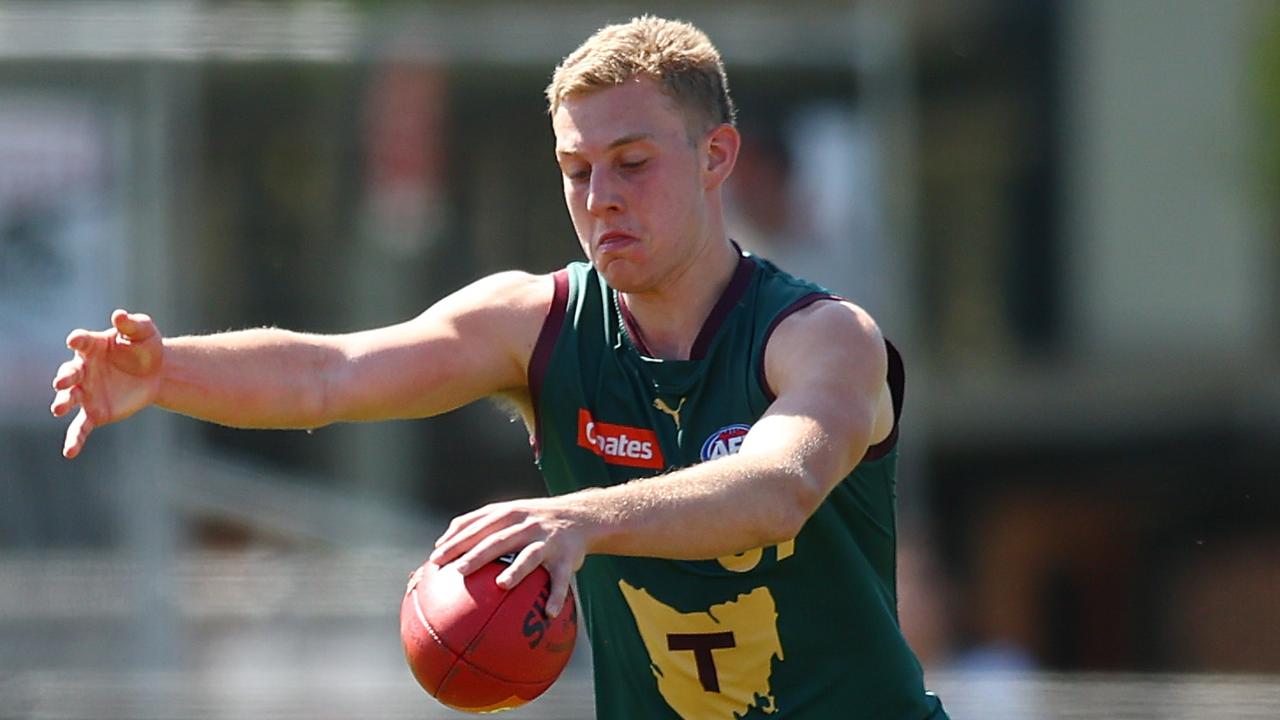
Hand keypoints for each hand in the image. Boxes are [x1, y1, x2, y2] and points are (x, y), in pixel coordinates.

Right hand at [50, 309, 165, 458]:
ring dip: (62, 402)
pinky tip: (69, 452)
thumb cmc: (146, 346)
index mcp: (92, 346)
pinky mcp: (95, 412)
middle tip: (61, 382)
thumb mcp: (144, 331)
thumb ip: (132, 324)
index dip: (78, 340)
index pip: (81, 342)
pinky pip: (81, 427)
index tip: (75, 340)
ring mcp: (87, 392)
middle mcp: (83, 370)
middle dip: (64, 377)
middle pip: (69, 372)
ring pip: (70, 398)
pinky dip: (74, 439)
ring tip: (58, 408)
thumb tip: (119, 314)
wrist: (158, 373)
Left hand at [429, 496, 586, 617]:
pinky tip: (548, 614)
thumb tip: (439, 544)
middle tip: (459, 570)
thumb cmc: (533, 519)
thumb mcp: (508, 512)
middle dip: (478, 554)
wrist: (581, 516)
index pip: (479, 525)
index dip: (457, 540)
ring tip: (501, 585)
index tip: (436, 557)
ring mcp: (548, 541)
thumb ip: (476, 523)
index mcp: (509, 514)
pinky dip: (556, 596)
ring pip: (530, 556)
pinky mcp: (567, 557)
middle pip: (499, 540)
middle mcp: (527, 525)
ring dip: (516, 570)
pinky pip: (561, 580)